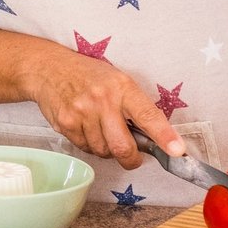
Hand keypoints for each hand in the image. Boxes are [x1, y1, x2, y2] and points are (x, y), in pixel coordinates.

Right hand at [28, 46, 183, 169]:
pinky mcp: (66, 123)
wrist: (49, 68)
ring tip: (100, 129)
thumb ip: (135, 107)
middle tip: (131, 156)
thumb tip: (155, 139)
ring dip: (106, 149)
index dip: (164, 136)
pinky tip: (85, 127)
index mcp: (123, 87)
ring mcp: (82, 112)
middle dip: (131, 159)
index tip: (177, 151)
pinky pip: (85, 148)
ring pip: (103, 151)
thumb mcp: (117, 81)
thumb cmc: (89, 75)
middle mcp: (103, 100)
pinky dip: (89, 144)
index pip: (148, 115)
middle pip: (123, 147)